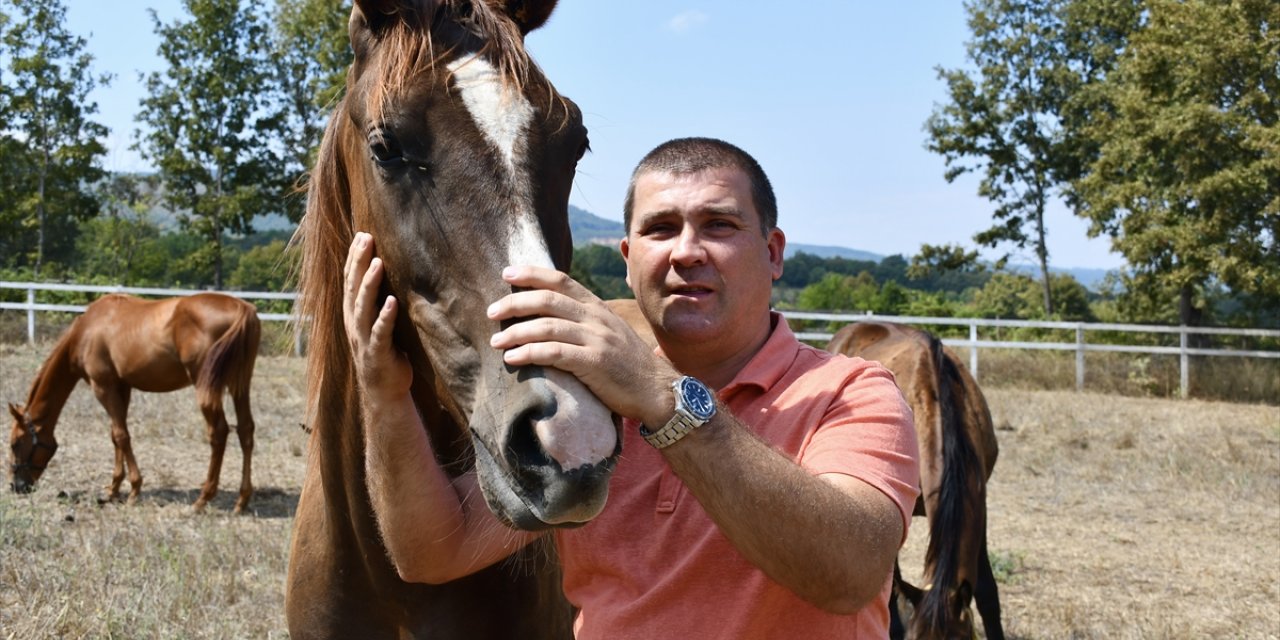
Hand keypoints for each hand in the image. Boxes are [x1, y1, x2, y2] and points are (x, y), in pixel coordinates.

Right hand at [343, 232, 411, 400]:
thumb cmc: (385, 353)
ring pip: (363, 307)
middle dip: (359, 262)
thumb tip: (387, 273)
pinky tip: (392, 302)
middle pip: (353, 288)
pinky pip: (381, 333)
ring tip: (378, 263)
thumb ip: (378, 301)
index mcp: (354, 314)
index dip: (355, 257)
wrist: (384, 392)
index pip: (350, 280)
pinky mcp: (377, 354)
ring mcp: (364, 339)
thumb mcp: (378, 323)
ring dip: (370, 284)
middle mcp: (355, 323)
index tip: (362, 234)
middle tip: (366, 238)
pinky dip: (385, 317)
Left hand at [487, 265, 677, 424]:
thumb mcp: (609, 333)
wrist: (658, 390)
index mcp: (598, 307)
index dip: (532, 274)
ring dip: (516, 332)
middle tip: (491, 312)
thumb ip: (584, 322)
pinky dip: (529, 353)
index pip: (561, 281)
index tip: (507, 273)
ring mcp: (597, 339)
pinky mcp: (595, 362)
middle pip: (548, 300)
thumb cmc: (628, 366)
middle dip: (514, 303)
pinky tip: (513, 359)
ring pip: (547, 326)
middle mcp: (596, 318)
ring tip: (496, 341)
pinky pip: (555, 353)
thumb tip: (550, 318)